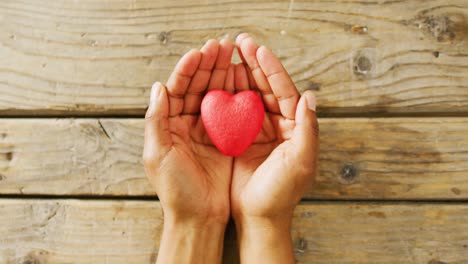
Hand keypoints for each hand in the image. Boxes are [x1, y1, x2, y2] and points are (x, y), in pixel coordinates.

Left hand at [143, 39, 234, 262]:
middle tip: (222, 45)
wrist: (199, 217)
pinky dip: (236, 95)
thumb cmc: (175, 189)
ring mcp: (207, 131)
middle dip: (209, 65)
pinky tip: (243, 80)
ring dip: (222, 74)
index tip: (200, 52)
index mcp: (168, 125)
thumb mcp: (157, 154)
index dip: (188, 69)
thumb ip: (156, 120)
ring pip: (215, 95)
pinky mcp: (225, 140)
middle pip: (197, 87)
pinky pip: (231, 112)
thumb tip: (158, 87)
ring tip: (233, 54)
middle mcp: (186, 124)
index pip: (177, 89)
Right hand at [231, 33, 318, 262]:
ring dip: (238, 74)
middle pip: (265, 86)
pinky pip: (232, 111)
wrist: (259, 216)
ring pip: (248, 94)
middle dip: (253, 63)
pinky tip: (216, 81)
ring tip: (226, 55)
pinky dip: (225, 95)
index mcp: (294, 126)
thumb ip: (308, 129)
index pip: (284, 90)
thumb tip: (311, 96)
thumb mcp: (300, 162)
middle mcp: (277, 123)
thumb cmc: (281, 193)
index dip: (271, 68)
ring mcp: (257, 129)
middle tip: (239, 42)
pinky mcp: (240, 138)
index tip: (258, 49)